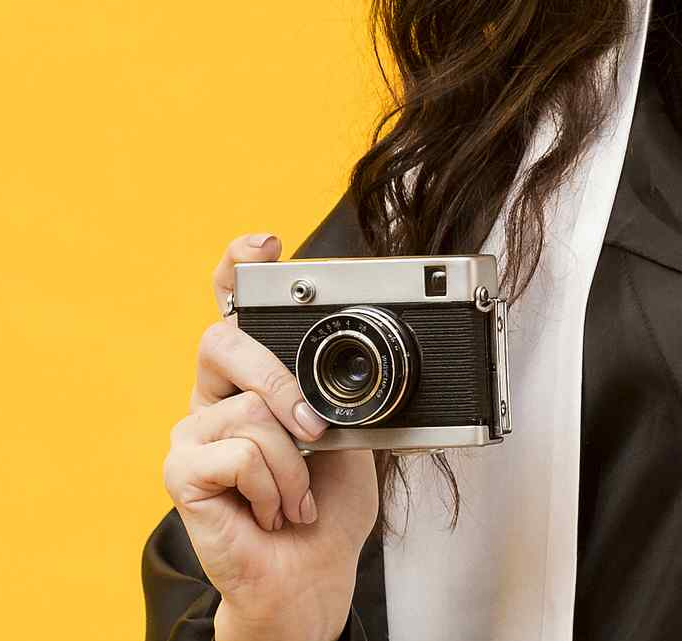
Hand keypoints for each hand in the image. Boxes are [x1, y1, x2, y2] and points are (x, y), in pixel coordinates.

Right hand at [160, 233, 379, 640]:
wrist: (312, 572)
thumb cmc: (329, 503)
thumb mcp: (353, 432)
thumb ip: (346, 392)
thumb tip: (369, 366)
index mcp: (256, 376)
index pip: (236, 306)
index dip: (241, 267)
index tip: (265, 242)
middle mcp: (216, 394)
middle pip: (226, 341)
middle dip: (280, 380)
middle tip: (318, 431)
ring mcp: (191, 430)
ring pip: (250, 410)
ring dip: (297, 465)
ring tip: (298, 496)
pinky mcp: (179, 470)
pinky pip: (239, 453)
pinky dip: (277, 487)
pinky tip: (272, 510)